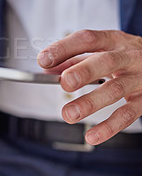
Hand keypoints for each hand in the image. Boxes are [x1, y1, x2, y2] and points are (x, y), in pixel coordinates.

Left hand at [37, 29, 141, 144]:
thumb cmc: (125, 56)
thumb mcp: (102, 50)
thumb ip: (73, 58)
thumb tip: (47, 69)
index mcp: (112, 40)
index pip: (86, 39)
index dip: (64, 48)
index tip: (43, 60)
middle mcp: (128, 56)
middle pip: (105, 62)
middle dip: (83, 72)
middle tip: (64, 82)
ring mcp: (139, 78)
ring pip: (115, 89)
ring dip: (90, 103)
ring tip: (69, 114)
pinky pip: (128, 114)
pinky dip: (109, 126)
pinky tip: (92, 136)